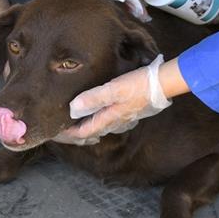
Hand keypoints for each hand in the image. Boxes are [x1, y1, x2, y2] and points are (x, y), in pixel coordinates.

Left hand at [54, 55, 172, 143]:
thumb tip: (73, 108)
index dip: (69, 134)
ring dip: (87, 125)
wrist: (163, 84)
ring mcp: (124, 118)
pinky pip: (109, 119)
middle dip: (76, 131)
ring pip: (101, 125)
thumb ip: (93, 98)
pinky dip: (98, 118)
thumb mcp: (114, 89)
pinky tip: (98, 110)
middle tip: (61, 128)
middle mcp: (116, 122)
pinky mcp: (129, 110)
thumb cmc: (138, 85)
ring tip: (76, 120)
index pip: (84, 132)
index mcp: (110, 119)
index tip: (55, 131)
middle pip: (92, 131)